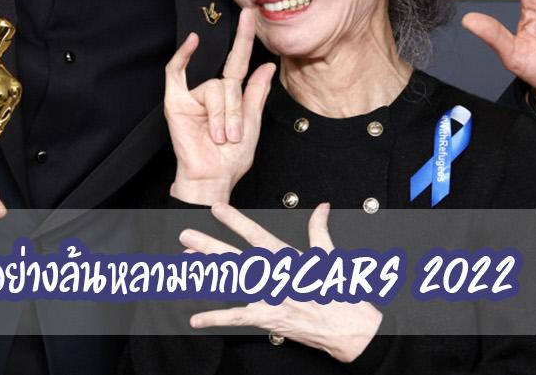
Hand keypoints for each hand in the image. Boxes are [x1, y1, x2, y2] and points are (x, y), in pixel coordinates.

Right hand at [164, 10, 275, 204]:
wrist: (212, 177)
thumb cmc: (231, 158)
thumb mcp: (253, 124)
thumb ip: (257, 93)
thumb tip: (267, 65)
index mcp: (232, 96)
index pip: (239, 61)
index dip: (245, 38)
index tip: (249, 15)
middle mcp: (213, 91)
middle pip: (229, 83)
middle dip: (235, 111)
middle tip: (233, 136)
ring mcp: (193, 94)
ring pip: (214, 89)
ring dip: (220, 116)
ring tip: (218, 137)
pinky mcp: (176, 101)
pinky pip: (176, 72)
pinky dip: (183, 56)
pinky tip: (192, 43)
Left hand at [182, 203, 382, 362]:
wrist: (350, 328)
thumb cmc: (340, 292)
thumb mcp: (329, 255)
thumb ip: (319, 229)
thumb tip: (322, 207)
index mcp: (288, 259)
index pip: (257, 235)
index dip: (236, 221)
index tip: (217, 209)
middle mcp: (275, 277)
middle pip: (237, 258)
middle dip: (209, 245)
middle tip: (187, 235)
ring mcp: (270, 299)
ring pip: (232, 283)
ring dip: (207, 273)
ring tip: (185, 264)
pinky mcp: (269, 320)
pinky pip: (237, 319)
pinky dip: (216, 319)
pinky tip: (196, 319)